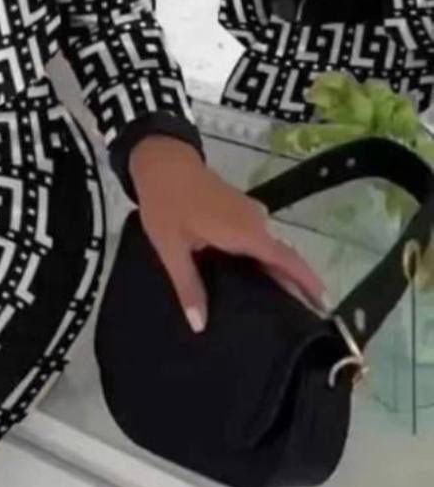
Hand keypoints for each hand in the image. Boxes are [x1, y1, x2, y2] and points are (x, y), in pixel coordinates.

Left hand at [128, 135, 328, 332]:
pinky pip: (258, 239)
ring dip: (276, 272)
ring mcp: (250, 213)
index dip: (308, 283)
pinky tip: (249, 278)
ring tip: (276, 306)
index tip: (325, 305)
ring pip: (270, 248)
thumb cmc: (166, 204)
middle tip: (301, 317)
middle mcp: (256, 222)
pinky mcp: (241, 208)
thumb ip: (188, 287)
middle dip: (295, 285)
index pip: (287, 261)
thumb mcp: (171, 249)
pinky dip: (261, 258)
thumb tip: (200, 325)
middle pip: (282, 257)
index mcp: (245, 232)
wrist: (162, 162)